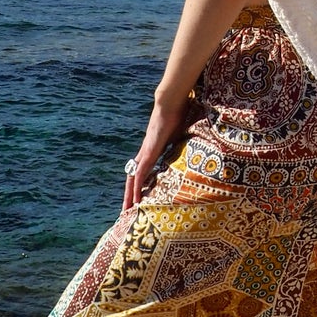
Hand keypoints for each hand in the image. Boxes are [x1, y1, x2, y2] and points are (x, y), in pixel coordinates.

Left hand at [122, 95, 189, 212]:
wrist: (170, 104)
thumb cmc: (177, 116)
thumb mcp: (180, 137)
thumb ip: (180, 146)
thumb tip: (190, 151)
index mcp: (151, 151)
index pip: (141, 172)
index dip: (138, 185)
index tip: (138, 198)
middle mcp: (144, 154)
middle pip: (133, 179)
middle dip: (129, 196)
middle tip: (126, 211)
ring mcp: (145, 154)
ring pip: (133, 179)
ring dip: (129, 196)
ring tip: (127, 211)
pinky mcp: (148, 153)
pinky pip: (141, 174)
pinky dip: (137, 188)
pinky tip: (136, 199)